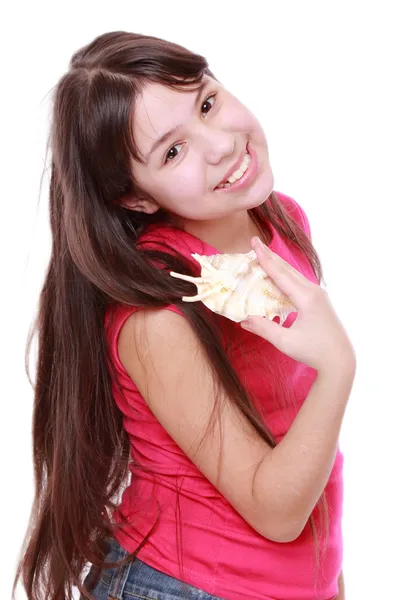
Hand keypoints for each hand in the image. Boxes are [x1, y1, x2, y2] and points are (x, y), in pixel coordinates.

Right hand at [241, 237, 355, 375]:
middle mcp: (313, 291)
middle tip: (255, 242)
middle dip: (270, 256)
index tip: (254, 243)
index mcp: (306, 298)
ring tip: (263, 255)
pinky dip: (285, 276)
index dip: (265, 259)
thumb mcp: (285, 341)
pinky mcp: (319, 301)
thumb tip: (243, 319)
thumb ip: (263, 328)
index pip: (281, 274)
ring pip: (294, 275)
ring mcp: (318, 295)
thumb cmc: (314, 351)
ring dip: (277, 265)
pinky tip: (278, 276)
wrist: (340, 360)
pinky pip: (298, 283)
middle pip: (287, 270)